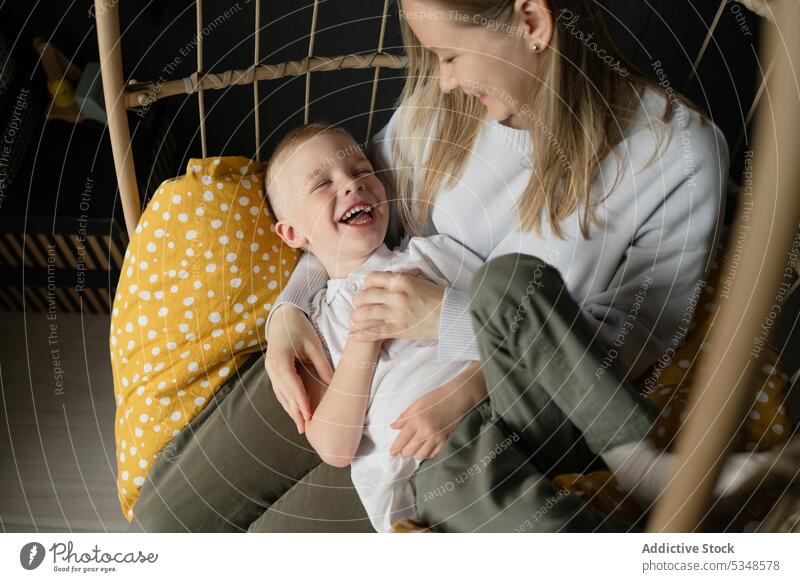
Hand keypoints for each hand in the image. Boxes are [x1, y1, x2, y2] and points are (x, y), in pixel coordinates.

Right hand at [265, 305, 333, 433]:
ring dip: (290, 410)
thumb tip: (333, 383)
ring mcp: (270, 370)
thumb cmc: (298, 327)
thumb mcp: (313, 344)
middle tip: (304, 429)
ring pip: (281, 395)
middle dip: (295, 412)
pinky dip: (287, 401)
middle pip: (285, 394)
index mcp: (280, 360)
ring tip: (300, 425)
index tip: (309, 417)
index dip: (301, 403)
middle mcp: (272, 368)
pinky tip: (294, 410)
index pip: (292, 386)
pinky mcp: (272, 371)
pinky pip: (280, 390)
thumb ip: (322, 364)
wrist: (283, 316)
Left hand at [348, 268, 444, 341]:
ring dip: (356, 316)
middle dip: (358, 300)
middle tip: (358, 304)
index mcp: (401, 280)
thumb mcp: (419, 281)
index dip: (366, 284)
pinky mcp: (399, 329)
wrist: (452, 316)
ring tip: (355, 318)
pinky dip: (361, 334)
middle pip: (365, 295)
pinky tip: (352, 335)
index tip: (367, 288)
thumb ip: (401, 279)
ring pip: (365, 313)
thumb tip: (388, 279)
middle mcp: (396, 295)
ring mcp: (396, 313)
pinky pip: (374, 332)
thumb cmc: (438, 298)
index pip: (372, 278)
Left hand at [389, 362, 485, 459]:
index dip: (395, 448)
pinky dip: (428, 454)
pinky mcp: (446, 441)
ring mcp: (437, 438)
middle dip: (404, 453)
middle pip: (410, 451)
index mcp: (417, 420)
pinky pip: (434, 454)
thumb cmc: (437, 398)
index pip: (402, 439)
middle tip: (402, 452)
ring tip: (413, 451)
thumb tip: (393, 426)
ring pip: (422, 455)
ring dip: (415, 455)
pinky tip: (425, 450)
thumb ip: (404, 416)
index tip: (392, 453)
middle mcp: (426, 431)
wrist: (458, 398)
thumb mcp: (417, 404)